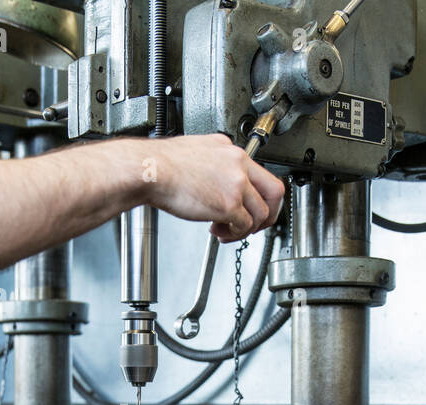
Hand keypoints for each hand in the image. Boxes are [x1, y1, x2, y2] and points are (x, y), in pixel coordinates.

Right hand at [137, 135, 285, 240]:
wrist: (151, 170)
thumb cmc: (163, 163)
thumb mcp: (198, 150)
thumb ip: (216, 161)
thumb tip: (218, 175)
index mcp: (232, 151)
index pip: (262, 174)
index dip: (259, 195)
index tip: (250, 206)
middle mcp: (239, 165)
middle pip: (274, 193)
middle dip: (268, 214)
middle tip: (254, 224)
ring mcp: (236, 185)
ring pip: (260, 214)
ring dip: (246, 228)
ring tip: (227, 230)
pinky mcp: (228, 204)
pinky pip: (243, 226)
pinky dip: (234, 233)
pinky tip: (218, 231)